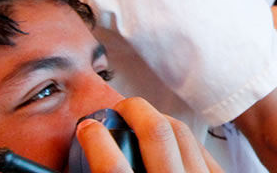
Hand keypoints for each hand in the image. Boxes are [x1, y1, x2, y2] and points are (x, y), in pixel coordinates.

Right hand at [76, 97, 222, 172]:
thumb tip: (76, 162)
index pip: (114, 169)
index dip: (96, 142)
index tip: (88, 129)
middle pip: (158, 133)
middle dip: (134, 110)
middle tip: (119, 108)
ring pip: (181, 132)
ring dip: (157, 118)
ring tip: (141, 118)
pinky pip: (200, 145)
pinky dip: (180, 135)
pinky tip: (167, 136)